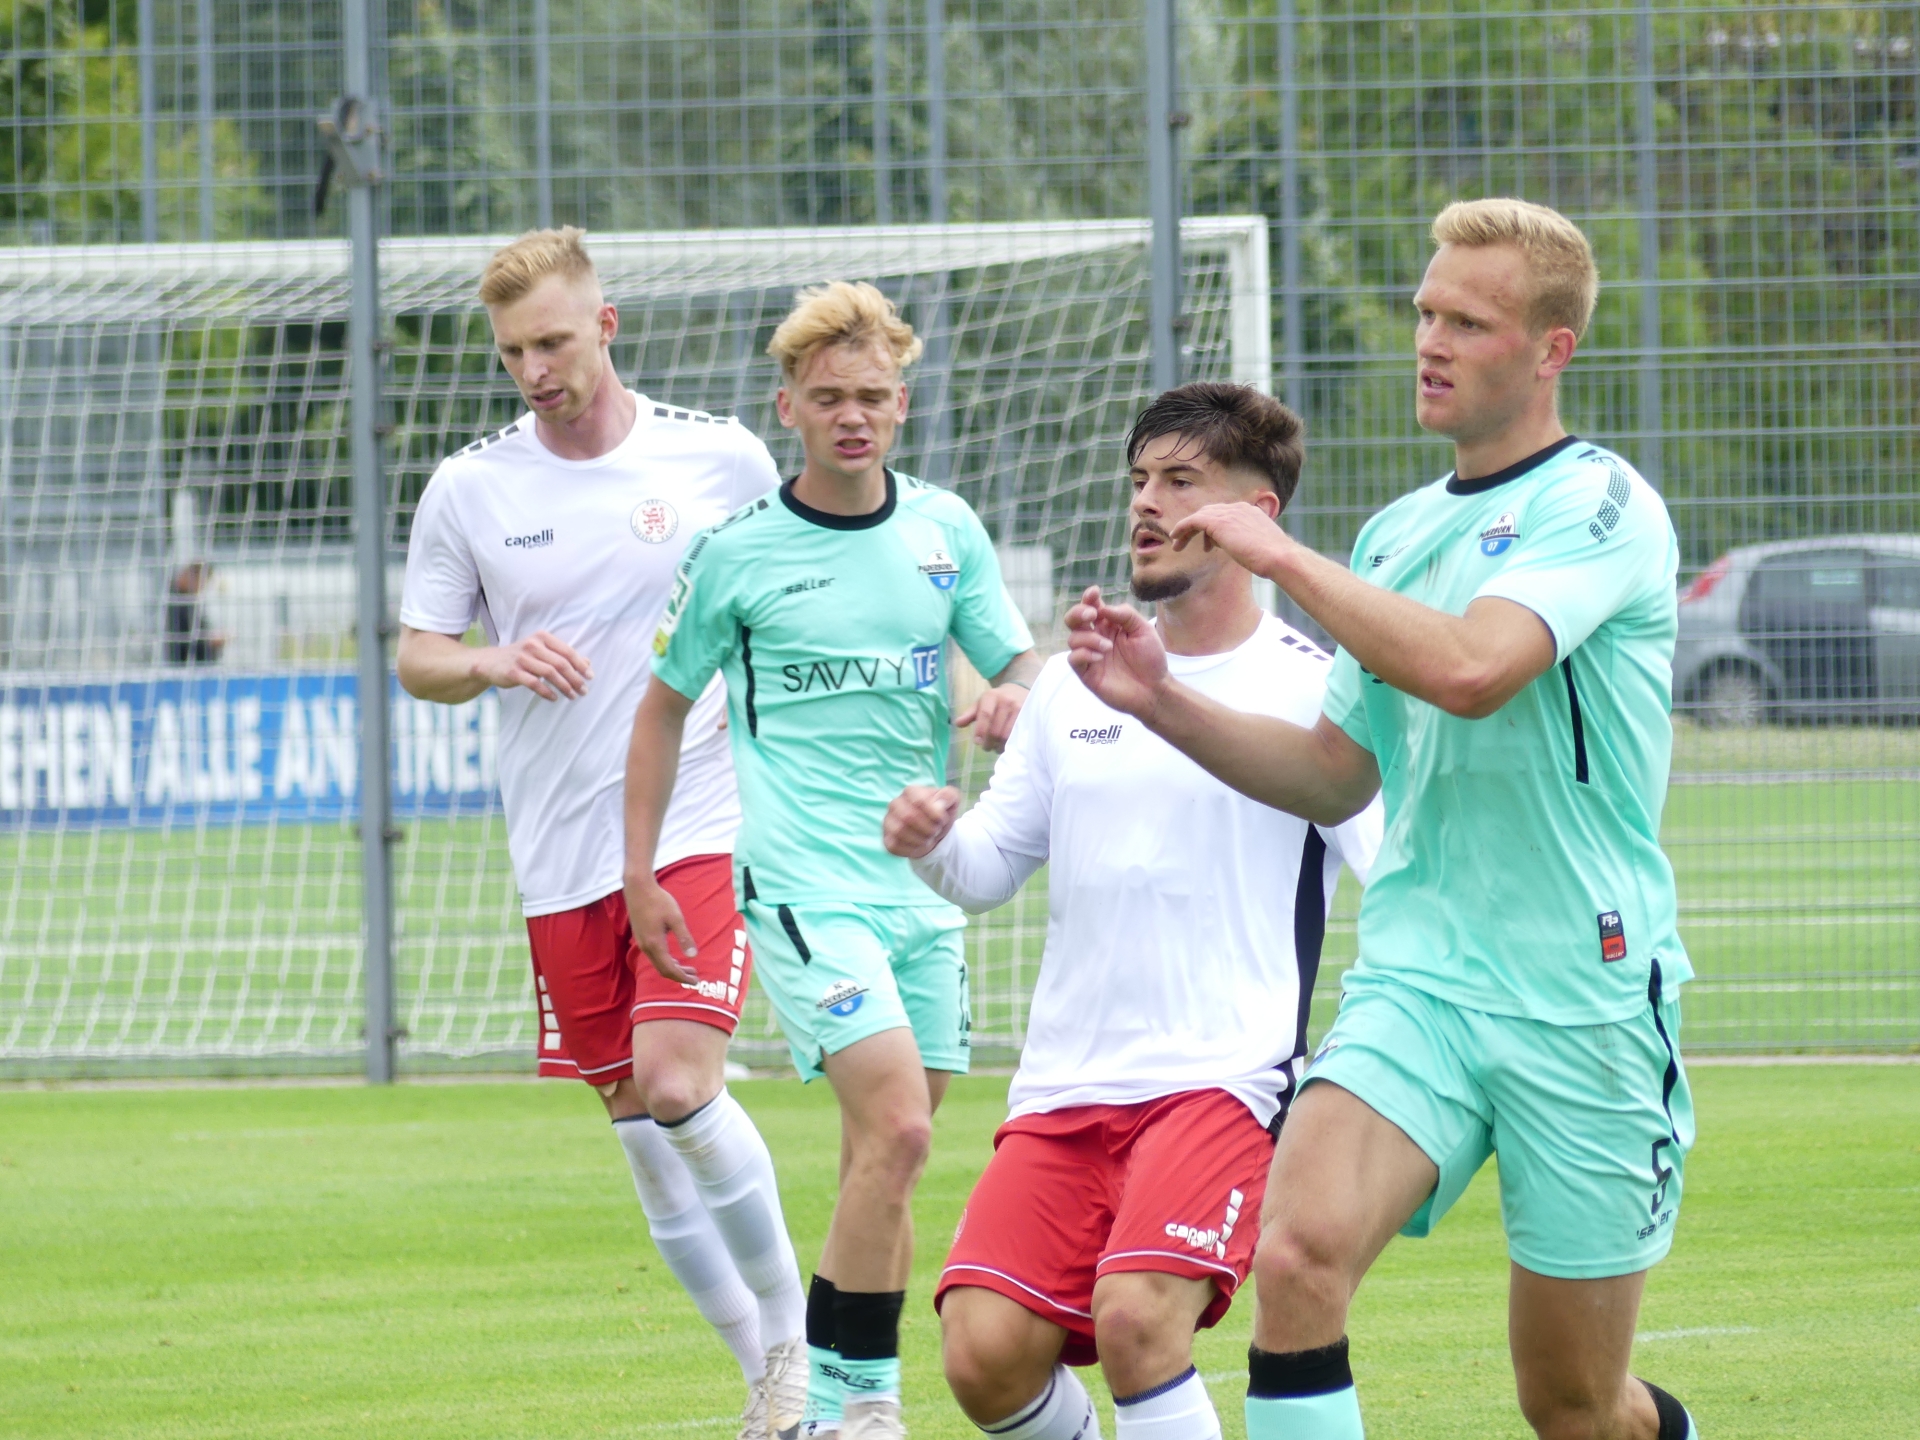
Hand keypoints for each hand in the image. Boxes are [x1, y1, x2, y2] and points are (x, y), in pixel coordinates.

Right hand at [475, 630, 592, 700]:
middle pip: (561, 663)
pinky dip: (547, 692)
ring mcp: (522, 658)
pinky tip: (555, 698)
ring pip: (550, 673)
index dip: (581, 665)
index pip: (567, 651)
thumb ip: (562, 655)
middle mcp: (533, 645)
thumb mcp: (541, 651)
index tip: (590, 677)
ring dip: (564, 686)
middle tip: (584, 690)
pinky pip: (535, 683)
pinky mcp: (513, 672)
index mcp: (542, 637)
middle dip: (575, 678)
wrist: (489, 663)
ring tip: (573, 696)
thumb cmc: (520, 657)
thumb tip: (587, 662)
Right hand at [623, 874, 697, 983]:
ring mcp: (642, 943)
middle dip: (679, 976)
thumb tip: (693, 956)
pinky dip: (665, 961)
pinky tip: (674, 957)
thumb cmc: (659, 901)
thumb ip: (684, 937)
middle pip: (662, 970)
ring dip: (673, 968)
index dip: (683, 978)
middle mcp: (646, 947)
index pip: (669, 969)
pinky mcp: (641, 937)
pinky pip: (654, 956)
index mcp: (655, 944)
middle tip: (695, 977)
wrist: (638, 889)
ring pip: (657, 963)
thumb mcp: (676, 918)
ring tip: (688, 969)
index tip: (695, 981)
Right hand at [883, 785, 961, 858]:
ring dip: (921, 839)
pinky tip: (918, 845)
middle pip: (908, 816)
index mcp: (910, 792)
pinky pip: (895, 845)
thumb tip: (938, 804)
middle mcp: (895, 804)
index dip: (935, 814)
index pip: (919, 801)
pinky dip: (912, 848)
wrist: (934, 833)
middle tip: (935, 831)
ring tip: (928, 838)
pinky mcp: (887, 839)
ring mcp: (888, 821)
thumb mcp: (951, 802)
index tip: (942, 820)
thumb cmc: (940, 814)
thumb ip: (948, 796)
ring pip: (900, 831)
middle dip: (928, 828)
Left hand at [955, 685, 1027, 752]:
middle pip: (996, 728)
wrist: (1019, 690)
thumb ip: (970, 714)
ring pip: (1007, 735)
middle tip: (985, 747)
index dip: (981, 730)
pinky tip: (1005, 745)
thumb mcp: (981, 702)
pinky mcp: (1027, 717)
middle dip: (989, 742)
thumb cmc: (996, 700)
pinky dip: (1009, 744)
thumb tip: (957, 724)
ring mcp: (1019, 709)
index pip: (985, 714)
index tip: (977, 742)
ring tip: (995, 747)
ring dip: (999, 746)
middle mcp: (1006, 701)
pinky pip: (1017, 735)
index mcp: (992, 696)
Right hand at [1065, 585, 1169, 719]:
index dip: (1089, 598)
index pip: (1092, 607)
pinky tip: (1100, 657)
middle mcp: (1096, 637)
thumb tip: (1103, 608)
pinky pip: (1073, 659)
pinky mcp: (1087, 673)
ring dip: (1088, 638)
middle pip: (1073, 620)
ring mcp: (1090, 655)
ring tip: (1108, 647)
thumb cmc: (1150, 659)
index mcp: (1108, 625)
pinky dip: (1083, 654)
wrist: (1154, 689)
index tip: (1094, 593)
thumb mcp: (1144, 630)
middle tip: (1092, 615)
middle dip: (1078, 613)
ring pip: (1073, 638)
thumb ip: (1125, 615)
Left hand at [1169, 501, 1293, 577]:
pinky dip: (1182, 528)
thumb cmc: (1274, 559)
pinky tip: (1175, 538)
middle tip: (1186, 542)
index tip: (1209, 545)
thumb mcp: (1261, 546)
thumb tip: (1242, 548)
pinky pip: (1193, 521)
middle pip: (1210, 512)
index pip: (1225, 514)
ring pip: (1199, 516)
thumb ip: (1249, 542)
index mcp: (1250, 511)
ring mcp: (1228, 513)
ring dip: (1186, 530)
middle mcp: (1238, 508)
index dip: (1213, 529)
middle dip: (1197, 527)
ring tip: (1177, 545)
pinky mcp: (1217, 522)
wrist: (1279, 557)